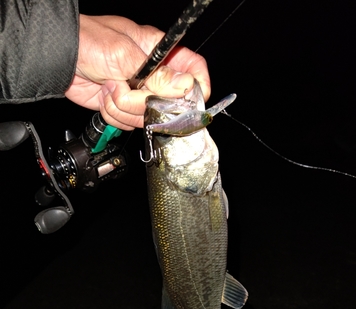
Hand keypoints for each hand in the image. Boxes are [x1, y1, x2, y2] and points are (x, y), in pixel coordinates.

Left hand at [65, 15, 210, 129]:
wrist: (61, 59)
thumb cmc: (89, 42)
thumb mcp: (125, 56)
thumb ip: (156, 75)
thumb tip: (186, 86)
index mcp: (160, 53)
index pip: (193, 69)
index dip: (197, 86)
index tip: (192, 100)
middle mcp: (153, 75)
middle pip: (170, 103)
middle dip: (147, 102)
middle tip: (130, 90)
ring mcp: (138, 93)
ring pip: (147, 117)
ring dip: (124, 107)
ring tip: (110, 87)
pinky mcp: (124, 107)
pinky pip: (128, 123)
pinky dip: (114, 113)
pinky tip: (105, 96)